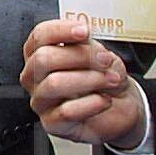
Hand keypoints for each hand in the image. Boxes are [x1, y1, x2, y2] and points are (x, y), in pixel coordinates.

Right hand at [20, 18, 147, 148]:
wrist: (120, 107)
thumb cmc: (104, 79)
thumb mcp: (100, 54)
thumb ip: (88, 45)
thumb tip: (84, 41)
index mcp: (41, 53)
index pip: (39, 36)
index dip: (60, 30)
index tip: (84, 31)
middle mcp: (35, 76)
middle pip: (43, 59)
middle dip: (80, 56)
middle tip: (105, 59)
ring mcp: (40, 101)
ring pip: (54, 84)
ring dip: (90, 79)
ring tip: (110, 80)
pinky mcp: (51, 123)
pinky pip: (66, 112)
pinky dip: (92, 103)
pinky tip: (104, 100)